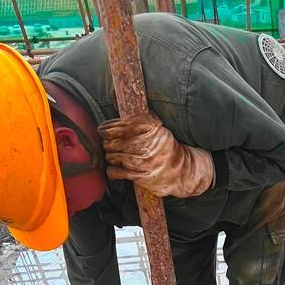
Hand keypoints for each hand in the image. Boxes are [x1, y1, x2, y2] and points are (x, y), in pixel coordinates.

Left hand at [99, 112, 214, 197]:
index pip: (123, 126)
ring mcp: (146, 162)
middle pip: (116, 141)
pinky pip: (119, 172)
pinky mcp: (143, 177)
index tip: (102, 130)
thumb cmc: (165, 149)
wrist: (182, 171)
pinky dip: (112, 170)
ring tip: (113, 156)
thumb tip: (116, 108)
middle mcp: (149, 144)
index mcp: (152, 129)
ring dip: (111, 156)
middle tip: (109, 144)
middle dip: (108, 143)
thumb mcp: (158, 129)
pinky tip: (114, 168)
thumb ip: (139, 121)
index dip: (108, 128)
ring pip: (116, 156)